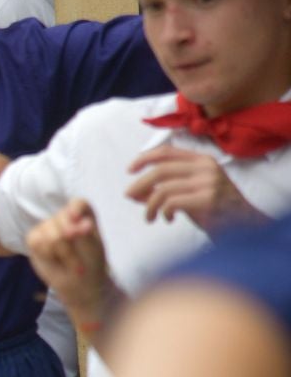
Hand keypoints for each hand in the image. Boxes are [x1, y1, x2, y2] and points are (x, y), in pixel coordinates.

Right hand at [24, 199, 114, 325]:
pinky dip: (47, 255)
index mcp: (84, 216)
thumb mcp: (93, 248)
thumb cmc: (90, 264)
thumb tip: (75, 219)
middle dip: (70, 243)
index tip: (79, 223)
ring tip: (70, 263)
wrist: (79, 285)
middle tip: (79, 260)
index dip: (76, 211)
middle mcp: (64, 218)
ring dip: (61, 253)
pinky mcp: (34, 238)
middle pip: (61, 220)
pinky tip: (54, 260)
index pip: (78, 204)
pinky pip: (36, 242)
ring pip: (48, 233)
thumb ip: (83, 232)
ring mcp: (47, 227)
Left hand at [125, 144, 262, 229]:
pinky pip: (171, 202)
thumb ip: (164, 189)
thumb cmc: (215, 208)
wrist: (247, 224)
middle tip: (129, 196)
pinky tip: (168, 218)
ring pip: (162, 189)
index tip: (129, 170)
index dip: (144, 158)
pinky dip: (163, 212)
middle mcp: (205, 167)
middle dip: (139, 184)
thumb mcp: (189, 193)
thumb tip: (133, 193)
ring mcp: (208, 182)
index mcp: (201, 160)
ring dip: (149, 205)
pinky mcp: (209, 199)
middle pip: (160, 170)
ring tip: (150, 217)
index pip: (166, 151)